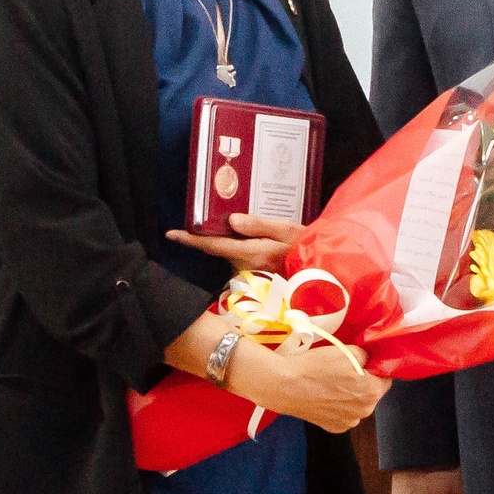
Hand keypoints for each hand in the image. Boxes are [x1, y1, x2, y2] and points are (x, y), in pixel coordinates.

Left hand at [167, 211, 304, 273]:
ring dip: (222, 241)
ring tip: (226, 224)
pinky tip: (241, 236)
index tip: (171, 234)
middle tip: (196, 222)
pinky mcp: (254, 274)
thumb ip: (258, 225)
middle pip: (217, 250)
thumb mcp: (287, 230)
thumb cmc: (306, 247)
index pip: (214, 245)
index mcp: (253, 252)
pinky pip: (236, 258)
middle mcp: (247, 265)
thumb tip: (231, 220)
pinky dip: (233, 247)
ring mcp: (250, 272)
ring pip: (227, 254)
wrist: (322, 273)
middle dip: (204, 238)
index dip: (191, 240)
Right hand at [226, 339, 388, 434]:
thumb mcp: (347, 351)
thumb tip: (369, 360)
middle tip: (344, 371)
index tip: (363, 363)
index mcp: (372, 391)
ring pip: (357, 404)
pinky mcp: (333, 428)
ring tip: (332, 383)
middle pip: (371, 393)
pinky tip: (325, 395)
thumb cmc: (317, 367)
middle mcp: (365, 411)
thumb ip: (366, 356)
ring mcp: (349, 422)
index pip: (385, 377)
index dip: (374, 368)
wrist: (286, 386)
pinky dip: (338, 406)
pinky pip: (343, 414)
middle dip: (363, 382)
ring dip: (351, 395)